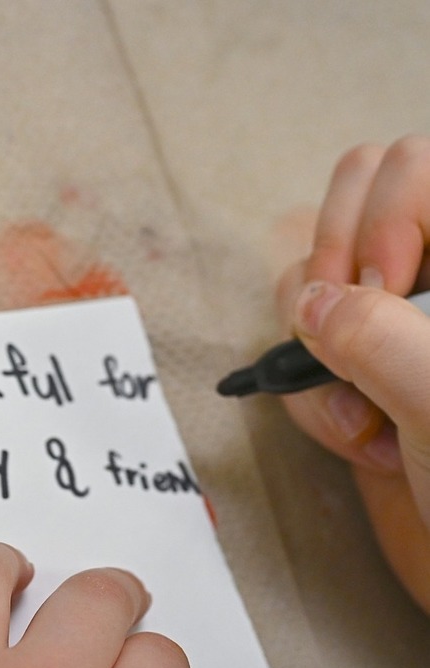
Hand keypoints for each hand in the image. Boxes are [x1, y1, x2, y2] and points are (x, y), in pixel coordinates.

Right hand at [275, 136, 429, 612]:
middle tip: (355, 343)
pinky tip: (364, 442)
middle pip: (363, 194)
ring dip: (321, 355)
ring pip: (318, 273)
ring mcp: (402, 322)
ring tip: (367, 420)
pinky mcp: (365, 369)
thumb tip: (314, 302)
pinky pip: (303, 344)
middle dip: (339, 272)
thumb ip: (379, 336)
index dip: (395, 217)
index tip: (388, 289)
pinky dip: (315, 398)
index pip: (421, 170)